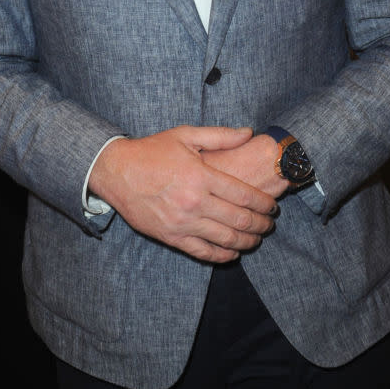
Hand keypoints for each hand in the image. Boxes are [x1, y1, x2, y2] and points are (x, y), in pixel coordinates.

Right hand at [88, 126, 276, 262]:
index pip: (244, 196)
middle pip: (239, 220)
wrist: (116, 171)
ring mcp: (182, 222)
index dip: (264, 204)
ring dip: (247, 242)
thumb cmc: (152, 151)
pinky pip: (202, 252)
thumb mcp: (186, 135)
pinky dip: (222, 255)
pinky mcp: (170, 237)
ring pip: (225, 239)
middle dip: (261, 224)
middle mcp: (194, 202)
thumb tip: (249, 133)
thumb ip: (220, 135)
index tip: (273, 206)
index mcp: (201, 176)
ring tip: (257, 239)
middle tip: (269, 224)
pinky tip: (232, 252)